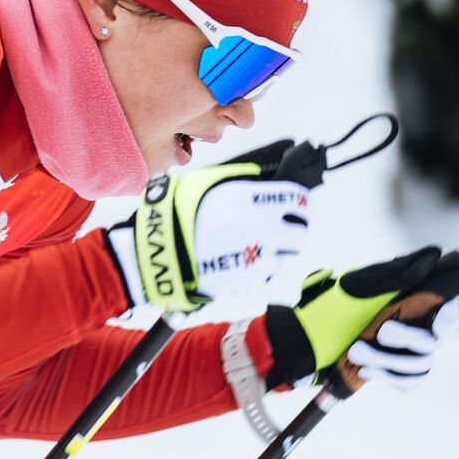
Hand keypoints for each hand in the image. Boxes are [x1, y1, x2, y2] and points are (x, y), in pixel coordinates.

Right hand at [105, 139, 314, 311]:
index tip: (296, 202)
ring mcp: (258, 259)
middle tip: (282, 224)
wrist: (159, 253)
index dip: (300, 201)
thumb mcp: (206, 182)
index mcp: (254, 202)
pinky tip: (244, 258)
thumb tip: (261, 177)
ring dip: (278, 248)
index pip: (299, 200)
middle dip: (293, 227)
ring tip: (260, 242)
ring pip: (285, 255)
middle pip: (299, 232)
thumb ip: (237, 178)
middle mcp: (264, 231)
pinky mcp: (247, 281)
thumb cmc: (177, 213)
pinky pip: (265, 274)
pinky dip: (261, 267)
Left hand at [265, 247, 458, 395]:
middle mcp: (411, 326)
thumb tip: (434, 254)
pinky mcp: (390, 371)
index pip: (446, 310)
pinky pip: (408, 381)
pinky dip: (390, 378)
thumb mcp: (358, 285)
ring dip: (390, 362)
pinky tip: (366, 372)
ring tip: (356, 353)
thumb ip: (395, 273)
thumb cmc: (328, 309)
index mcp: (409, 302)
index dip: (447, 319)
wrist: (301, 341)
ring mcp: (402, 351)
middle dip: (406, 340)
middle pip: (431, 341)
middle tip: (379, 332)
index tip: (435, 326)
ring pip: (420, 364)